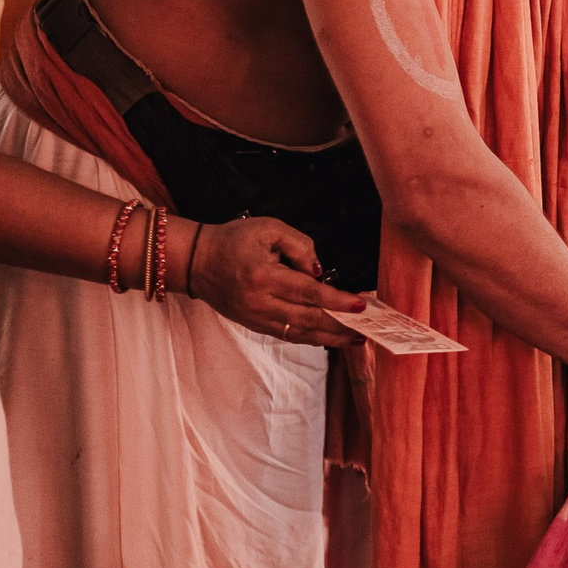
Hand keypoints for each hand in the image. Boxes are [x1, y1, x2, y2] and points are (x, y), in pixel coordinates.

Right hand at [184, 215, 365, 346]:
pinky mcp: (254, 324)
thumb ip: (300, 246)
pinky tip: (332, 337)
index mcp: (264, 277)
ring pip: (300, 333)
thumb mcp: (268, 229)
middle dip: (342, 325)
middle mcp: (260, 303)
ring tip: (358, 338)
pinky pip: (288, 335)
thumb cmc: (233, 240)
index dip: (337, 301)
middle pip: (309, 319)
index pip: (309, 293)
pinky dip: (312, 337)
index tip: (362, 304)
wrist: (196, 262)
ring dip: (331, 337)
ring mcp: (256, 318)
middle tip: (370, 328)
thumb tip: (319, 272)